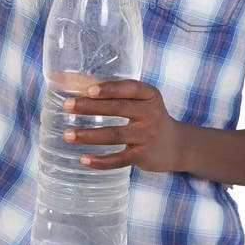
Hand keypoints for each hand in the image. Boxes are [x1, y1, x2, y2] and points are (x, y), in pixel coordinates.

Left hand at [62, 79, 183, 172]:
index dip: (110, 89)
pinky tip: (83, 159)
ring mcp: (148, 136)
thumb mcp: (144, 101)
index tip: (89, 90)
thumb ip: (119, 94)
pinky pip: (119, 160)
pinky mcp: (143, 156)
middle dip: (90, 107)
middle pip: (118, 109)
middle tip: (67, 106)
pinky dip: (100, 160)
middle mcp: (151, 114)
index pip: (130, 88)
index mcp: (150, 95)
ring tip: (67, 135)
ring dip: (88, 135)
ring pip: (114, 134)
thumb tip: (81, 84)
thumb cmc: (150, 117)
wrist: (176, 145)